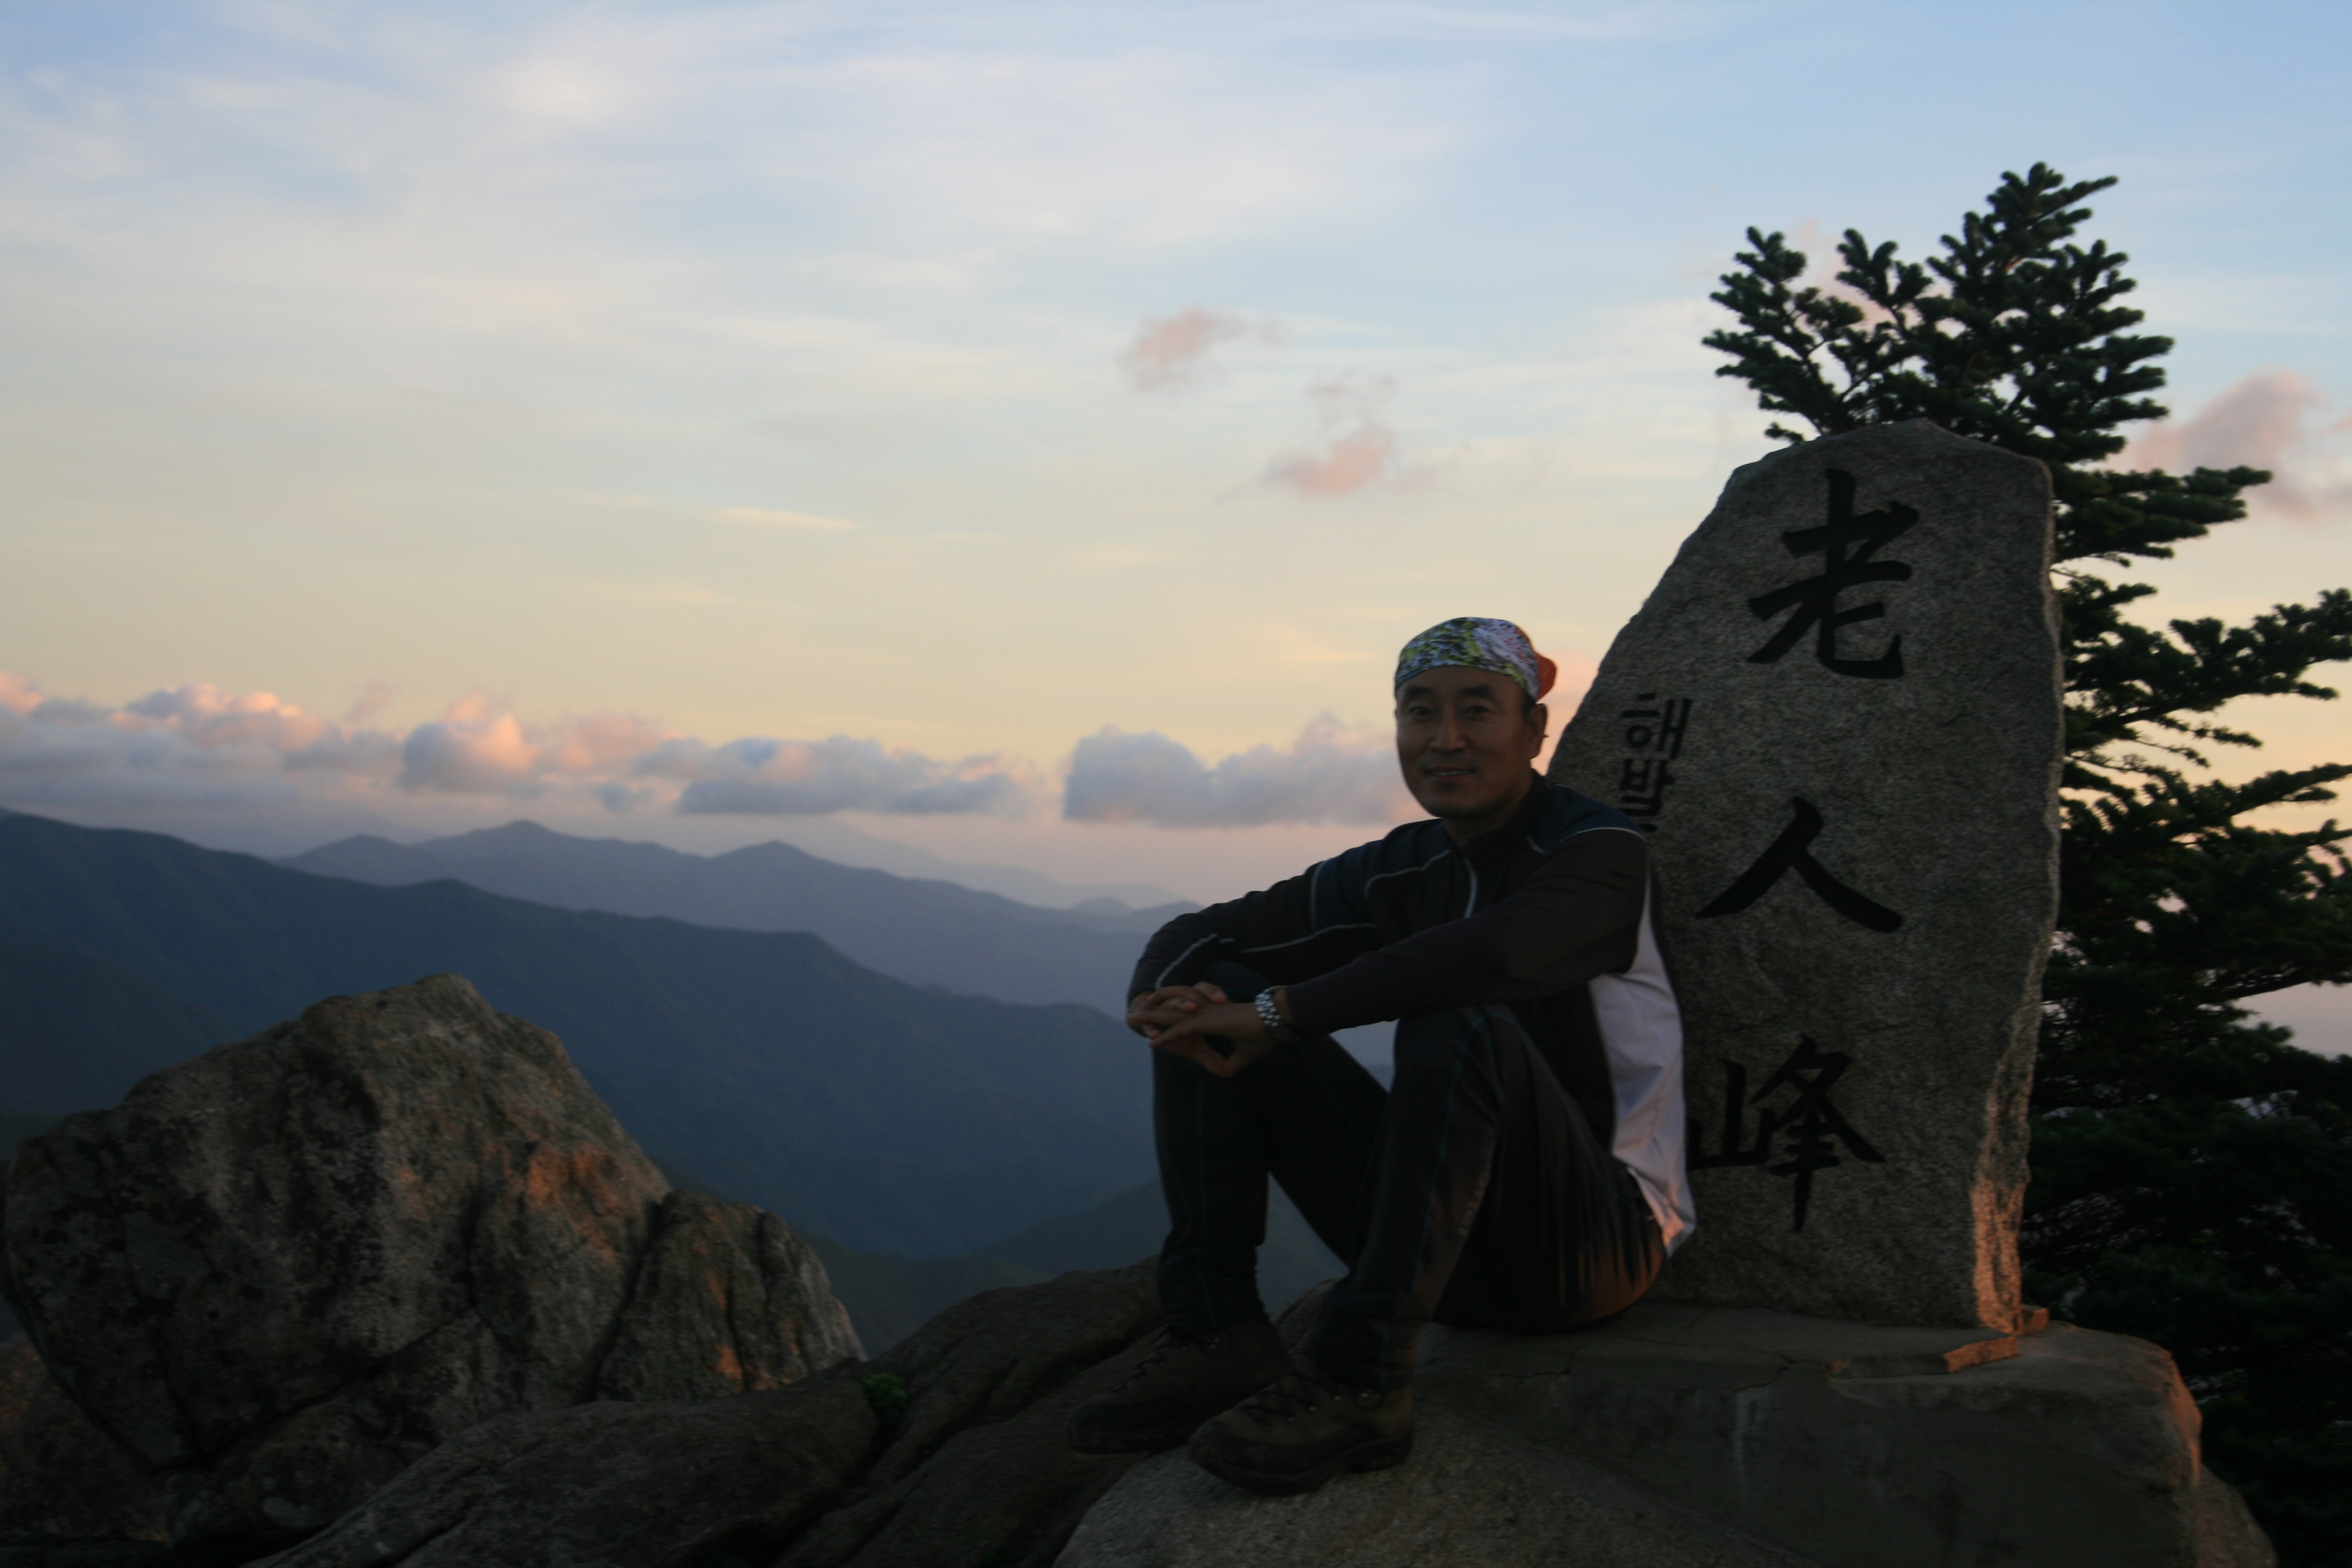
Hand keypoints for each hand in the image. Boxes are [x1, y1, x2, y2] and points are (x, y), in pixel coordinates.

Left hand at [1127, 983, 1279, 1078]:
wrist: (1274, 1022)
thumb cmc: (1264, 1035)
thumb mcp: (1244, 1055)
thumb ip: (1230, 1064)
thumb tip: (1224, 1074)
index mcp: (1214, 1017)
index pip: (1188, 1018)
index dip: (1172, 1021)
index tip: (1159, 1025)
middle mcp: (1206, 1013)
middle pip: (1175, 1011)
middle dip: (1156, 1012)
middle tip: (1139, 1014)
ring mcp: (1205, 1016)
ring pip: (1172, 1016)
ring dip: (1153, 1019)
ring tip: (1136, 1019)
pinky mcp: (1206, 1022)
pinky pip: (1180, 1030)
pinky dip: (1166, 1037)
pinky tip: (1153, 1042)